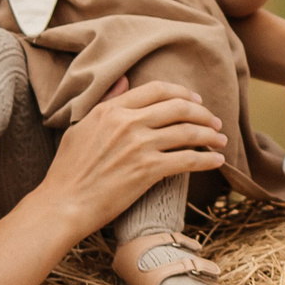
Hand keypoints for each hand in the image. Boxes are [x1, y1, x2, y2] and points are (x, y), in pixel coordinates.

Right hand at [37, 79, 230, 234]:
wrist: (63, 204)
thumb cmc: (68, 170)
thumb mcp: (81, 127)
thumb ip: (106, 103)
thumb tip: (124, 80)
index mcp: (111, 110)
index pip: (157, 90)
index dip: (182, 92)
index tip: (196, 99)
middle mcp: (128, 122)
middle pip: (179, 107)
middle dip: (203, 113)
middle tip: (215, 122)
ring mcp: (139, 145)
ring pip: (188, 132)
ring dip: (210, 136)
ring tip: (221, 141)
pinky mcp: (148, 170)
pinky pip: (188, 160)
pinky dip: (207, 159)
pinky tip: (217, 162)